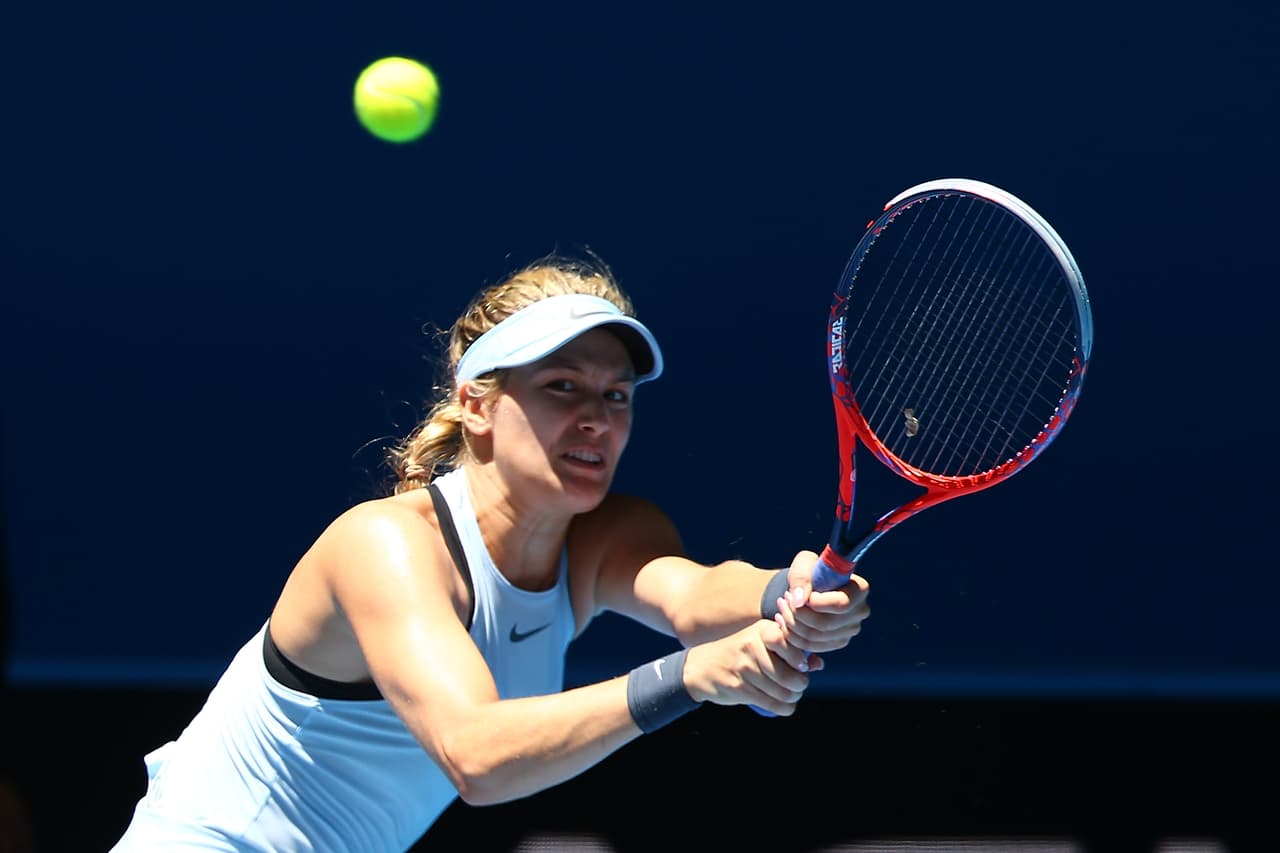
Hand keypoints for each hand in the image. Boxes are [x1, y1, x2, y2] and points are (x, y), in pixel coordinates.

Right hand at [681, 619, 822, 716]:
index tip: (801, 666)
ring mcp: (744, 668)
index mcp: (761, 630)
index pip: (787, 641)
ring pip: (785, 693)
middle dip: (800, 685)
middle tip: (797, 685)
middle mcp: (752, 646)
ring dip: (792, 698)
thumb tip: (817, 664)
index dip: (800, 659)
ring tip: (789, 694)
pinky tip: (783, 704)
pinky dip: (784, 708)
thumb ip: (790, 650)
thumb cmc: (739, 654)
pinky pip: (773, 704)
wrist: (700, 667)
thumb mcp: (760, 643)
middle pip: (791, 675)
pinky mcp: (739, 688)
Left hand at [771, 549, 870, 653]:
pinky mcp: (838, 642)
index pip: (841, 604)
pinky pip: (811, 646)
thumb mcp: (803, 564)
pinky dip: (793, 635)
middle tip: (783, 600)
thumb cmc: (809, 572)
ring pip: (816, 637)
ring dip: (791, 623)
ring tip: (781, 607)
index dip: (815, 602)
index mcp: (860, 589)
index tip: (797, 593)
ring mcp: (851, 630)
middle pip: (826, 623)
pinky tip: (783, 620)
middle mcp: (860, 611)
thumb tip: (799, 600)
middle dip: (797, 613)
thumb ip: (801, 576)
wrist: (808, 589)